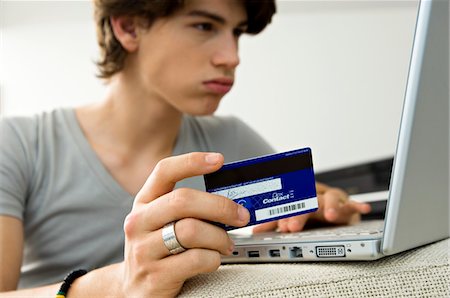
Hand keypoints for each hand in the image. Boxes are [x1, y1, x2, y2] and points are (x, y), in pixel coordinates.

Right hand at [121, 152, 249, 296]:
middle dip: (220, 206)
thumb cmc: (157, 249)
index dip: (192, 162)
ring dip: (219, 237)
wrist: (133, 290)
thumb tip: (230, 200)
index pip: (164, 171)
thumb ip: (186, 208)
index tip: (218, 160)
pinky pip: (196, 259)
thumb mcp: (161, 223)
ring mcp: (143, 250)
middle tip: (241, 215)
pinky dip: (213, 258)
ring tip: (227, 244)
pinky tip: (213, 260)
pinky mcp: (155, 276)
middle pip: (183, 201)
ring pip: (192, 231)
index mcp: (144, 203)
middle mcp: (138, 222)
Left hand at [253, 182, 370, 232]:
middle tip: (293, 226)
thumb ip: (275, 223)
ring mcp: (330, 200)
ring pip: (331, 197)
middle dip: (300, 214)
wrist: (328, 207)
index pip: (289, 204)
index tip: (280, 227)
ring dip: (331, 205)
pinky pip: (353, 204)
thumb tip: (255, 231)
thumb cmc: (308, 213)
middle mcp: (314, 197)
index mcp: (298, 198)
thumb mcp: (290, 218)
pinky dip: (358, 205)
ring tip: (331, 215)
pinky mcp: (346, 205)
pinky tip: (363, 208)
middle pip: (307, 201)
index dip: (284, 215)